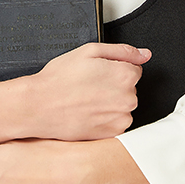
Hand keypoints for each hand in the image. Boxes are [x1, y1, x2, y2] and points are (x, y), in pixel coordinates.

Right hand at [27, 42, 150, 140]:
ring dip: (111, 103)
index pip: (134, 69)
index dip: (114, 68)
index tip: (98, 73)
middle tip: (89, 86)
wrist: (40, 107)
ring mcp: (121, 118)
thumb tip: (144, 54)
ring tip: (87, 100)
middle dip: (114, 85)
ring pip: (123, 106)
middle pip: (130, 88)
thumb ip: (122, 51)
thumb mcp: (89, 51)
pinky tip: (88, 112)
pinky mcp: (111, 133)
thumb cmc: (60, 79)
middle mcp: (128, 99)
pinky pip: (116, 122)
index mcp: (125, 75)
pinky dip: (106, 118)